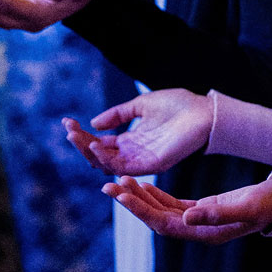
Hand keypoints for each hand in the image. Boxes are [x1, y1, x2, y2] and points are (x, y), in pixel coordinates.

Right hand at [64, 88, 212, 174]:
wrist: (204, 111)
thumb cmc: (179, 106)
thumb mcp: (142, 105)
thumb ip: (119, 114)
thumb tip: (94, 123)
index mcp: (132, 140)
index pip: (101, 143)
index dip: (83, 135)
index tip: (67, 122)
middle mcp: (134, 152)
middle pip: (100, 155)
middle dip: (81, 144)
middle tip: (68, 131)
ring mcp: (143, 160)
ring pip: (108, 163)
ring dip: (90, 151)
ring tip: (77, 137)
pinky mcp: (153, 164)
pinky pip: (125, 167)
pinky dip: (107, 158)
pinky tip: (95, 145)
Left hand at [102, 175, 271, 244]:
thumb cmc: (267, 204)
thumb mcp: (246, 207)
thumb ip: (217, 213)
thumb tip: (187, 216)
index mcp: (205, 233)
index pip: (165, 224)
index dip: (142, 211)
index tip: (122, 196)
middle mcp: (196, 229)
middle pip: (156, 218)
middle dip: (132, 203)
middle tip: (108, 186)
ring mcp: (198, 220)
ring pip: (161, 211)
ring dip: (140, 197)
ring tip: (119, 181)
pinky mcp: (200, 209)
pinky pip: (171, 204)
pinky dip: (155, 194)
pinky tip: (142, 185)